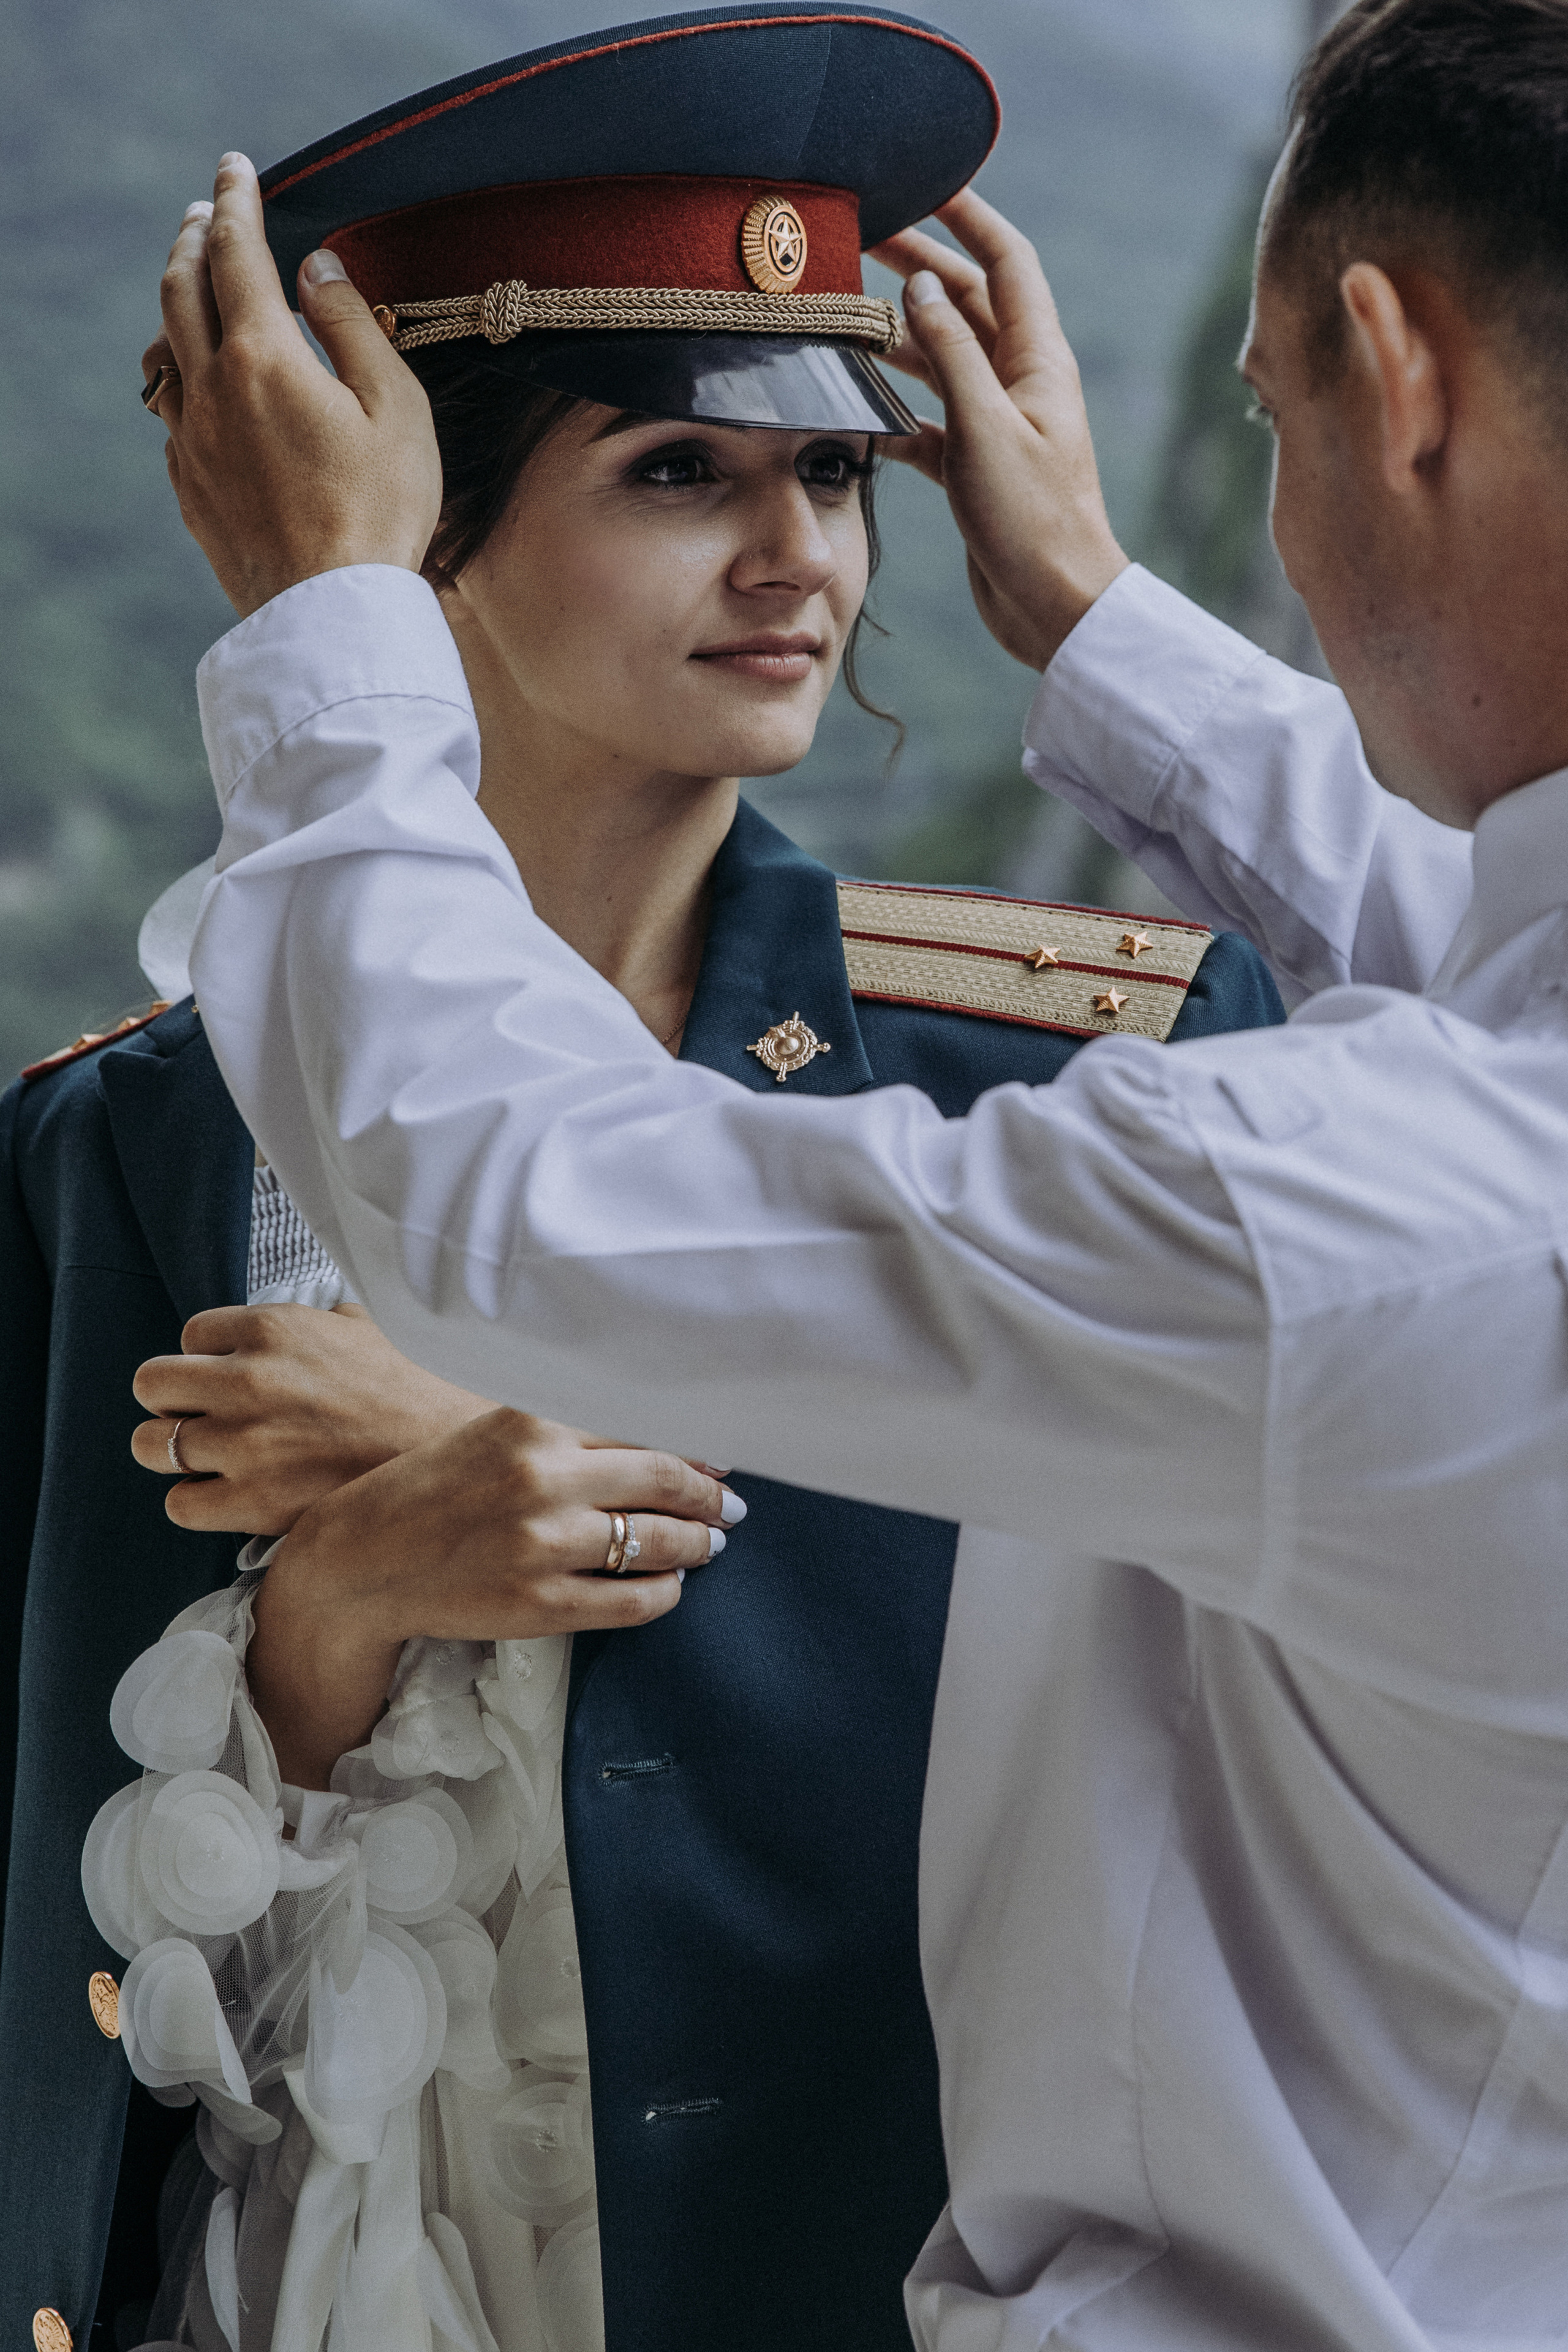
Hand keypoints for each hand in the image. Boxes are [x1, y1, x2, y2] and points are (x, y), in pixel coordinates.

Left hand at [132, 1302, 492, 1532]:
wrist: (456, 1455)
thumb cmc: (421, 1391)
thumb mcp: (370, 1329)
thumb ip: (325, 1322)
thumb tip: (321, 1322)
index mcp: (274, 1328)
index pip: (191, 1336)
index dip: (210, 1361)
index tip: (230, 1381)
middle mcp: (248, 1380)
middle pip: (152, 1384)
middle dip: (173, 1403)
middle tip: (205, 1420)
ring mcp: (245, 1443)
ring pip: (150, 1446)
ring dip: (176, 1454)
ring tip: (214, 1463)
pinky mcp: (253, 1502)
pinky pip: (180, 1504)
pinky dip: (197, 1503)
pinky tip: (230, 1499)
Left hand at [142, 153, 439, 616]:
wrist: (331, 612)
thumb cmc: (380, 514)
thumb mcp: (398, 410)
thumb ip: (354, 327)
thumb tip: (319, 270)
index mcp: (264, 357)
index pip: (237, 252)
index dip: (235, 200)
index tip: (235, 168)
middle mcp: (212, 389)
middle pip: (182, 287)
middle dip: (193, 238)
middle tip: (204, 213)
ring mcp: (192, 440)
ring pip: (166, 346)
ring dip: (177, 299)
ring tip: (192, 282)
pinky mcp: (191, 485)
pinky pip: (172, 408)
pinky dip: (181, 371)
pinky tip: (198, 378)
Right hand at [250, 1410, 737, 1786]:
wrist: (360, 1560)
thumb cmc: (429, 1491)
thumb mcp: (492, 1433)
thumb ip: (565, 1428)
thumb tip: (656, 1434)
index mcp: (533, 1423)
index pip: (644, 1427)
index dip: (694, 1448)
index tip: (719, 1459)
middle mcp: (544, 1477)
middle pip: (665, 1480)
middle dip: (710, 1497)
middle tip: (729, 1508)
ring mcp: (544, 1544)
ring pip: (658, 1541)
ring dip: (697, 1543)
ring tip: (708, 1544)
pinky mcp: (540, 1604)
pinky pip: (634, 1600)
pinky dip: (667, 1593)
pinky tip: (671, 1586)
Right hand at [870, 189, 1129, 669]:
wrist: (1056, 607)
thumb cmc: (1035, 521)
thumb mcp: (987, 427)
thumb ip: (952, 353)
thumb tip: (923, 288)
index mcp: (1038, 360)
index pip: (1006, 262)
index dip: (969, 217)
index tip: (929, 182)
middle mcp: (1019, 384)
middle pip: (968, 303)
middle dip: (919, 267)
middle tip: (862, 239)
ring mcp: (996, 425)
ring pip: (942, 360)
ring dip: (899, 336)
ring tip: (845, 315)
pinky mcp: (975, 469)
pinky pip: (929, 421)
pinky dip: (896, 408)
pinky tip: (858, 402)